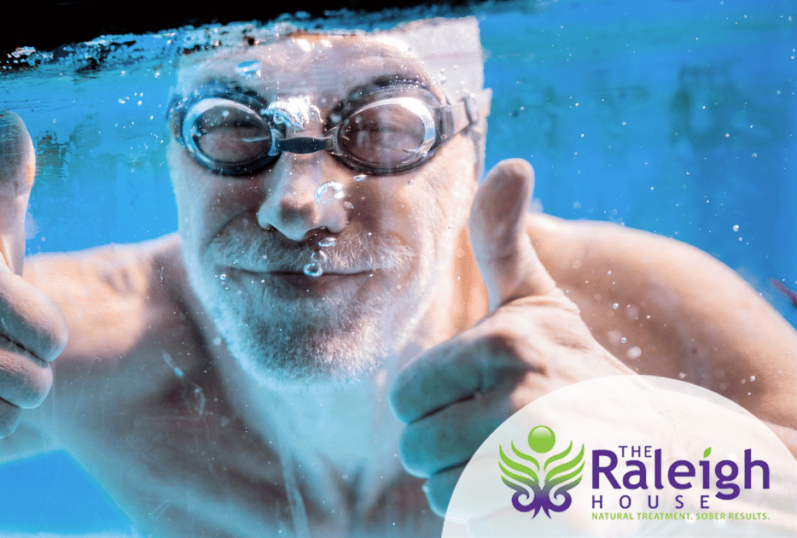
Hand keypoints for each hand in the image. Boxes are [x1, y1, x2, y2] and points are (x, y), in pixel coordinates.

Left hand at [388, 159, 631, 515]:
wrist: (661, 448)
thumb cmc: (582, 370)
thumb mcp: (542, 304)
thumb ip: (505, 243)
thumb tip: (509, 163)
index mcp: (504, 345)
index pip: (403, 399)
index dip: (431, 403)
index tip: (479, 396)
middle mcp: (522, 400)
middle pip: (417, 448)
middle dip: (449, 447)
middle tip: (502, 434)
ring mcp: (544, 464)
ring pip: (444, 492)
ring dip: (472, 484)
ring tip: (521, 462)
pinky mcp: (561, 516)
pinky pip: (478, 525)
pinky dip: (497, 519)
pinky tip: (535, 494)